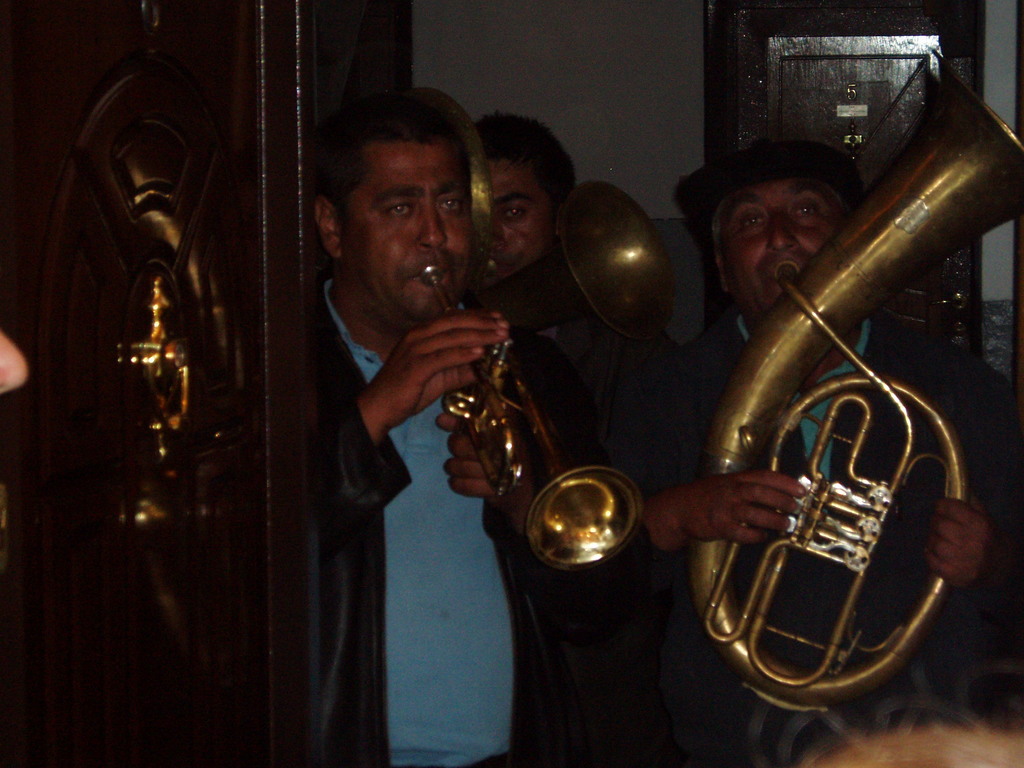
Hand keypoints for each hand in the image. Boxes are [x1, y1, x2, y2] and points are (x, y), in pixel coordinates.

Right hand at [357, 310, 508, 443]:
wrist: (378, 408)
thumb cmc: (407, 391)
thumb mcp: (439, 378)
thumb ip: (459, 370)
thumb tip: (483, 366)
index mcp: (422, 334)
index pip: (453, 318)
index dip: (478, 316)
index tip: (499, 318)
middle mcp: (418, 336)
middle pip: (455, 322)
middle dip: (483, 323)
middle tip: (505, 326)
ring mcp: (415, 349)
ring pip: (452, 337)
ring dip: (479, 335)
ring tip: (499, 336)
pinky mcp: (415, 366)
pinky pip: (443, 356)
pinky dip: (463, 353)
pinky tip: (480, 353)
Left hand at [437, 411, 533, 532]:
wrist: (527, 490)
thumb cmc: (504, 456)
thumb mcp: (490, 435)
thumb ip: (465, 425)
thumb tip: (441, 418)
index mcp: (507, 430)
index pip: (478, 422)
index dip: (457, 423)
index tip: (441, 422)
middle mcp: (506, 449)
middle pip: (465, 446)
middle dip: (455, 447)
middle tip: (456, 450)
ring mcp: (503, 471)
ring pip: (462, 467)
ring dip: (452, 467)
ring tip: (453, 466)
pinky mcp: (498, 491)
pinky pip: (467, 487)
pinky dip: (457, 484)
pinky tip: (456, 481)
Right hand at [643, 470, 804, 551]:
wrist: (678, 509)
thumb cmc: (705, 496)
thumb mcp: (725, 483)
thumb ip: (747, 485)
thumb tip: (778, 492)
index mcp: (734, 479)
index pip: (764, 476)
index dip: (785, 482)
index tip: (801, 490)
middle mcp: (731, 491)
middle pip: (762, 493)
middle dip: (783, 501)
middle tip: (797, 508)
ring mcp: (724, 509)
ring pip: (755, 513)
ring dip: (774, 520)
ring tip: (787, 524)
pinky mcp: (719, 526)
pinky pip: (743, 533)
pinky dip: (756, 535)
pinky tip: (763, 536)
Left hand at [927, 497, 1010, 587]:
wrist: (1001, 568)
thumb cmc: (989, 539)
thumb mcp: (985, 518)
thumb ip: (970, 502)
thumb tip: (955, 485)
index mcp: (980, 525)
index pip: (950, 507)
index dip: (942, 506)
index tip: (940, 507)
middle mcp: (972, 542)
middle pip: (939, 524)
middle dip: (936, 521)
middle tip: (938, 524)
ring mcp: (963, 561)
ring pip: (934, 542)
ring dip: (932, 539)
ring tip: (939, 539)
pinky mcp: (954, 575)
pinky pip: (932, 561)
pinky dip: (930, 554)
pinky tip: (937, 552)